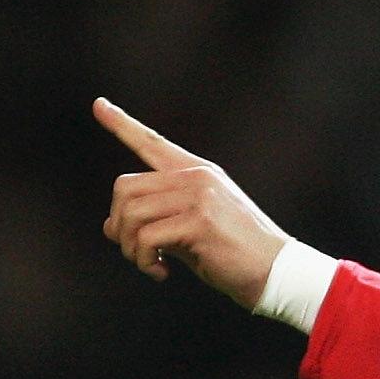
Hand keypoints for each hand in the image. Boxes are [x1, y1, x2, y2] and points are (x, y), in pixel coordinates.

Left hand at [95, 98, 286, 309]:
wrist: (280, 273)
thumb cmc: (238, 257)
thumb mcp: (192, 233)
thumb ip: (157, 223)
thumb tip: (110, 228)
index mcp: (199, 174)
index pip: (153, 143)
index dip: (122, 124)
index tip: (99, 105)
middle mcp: (197, 178)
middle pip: (126, 188)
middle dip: (120, 225)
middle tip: (136, 252)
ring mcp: (199, 197)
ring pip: (132, 215)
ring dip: (130, 247)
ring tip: (150, 264)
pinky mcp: (200, 222)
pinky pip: (147, 238)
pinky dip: (145, 260)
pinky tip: (161, 272)